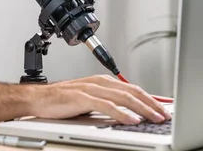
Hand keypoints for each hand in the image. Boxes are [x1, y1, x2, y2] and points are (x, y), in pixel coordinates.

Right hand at [31, 75, 171, 124]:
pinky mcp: (81, 97)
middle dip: (151, 104)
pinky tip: (131, 120)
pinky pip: (106, 105)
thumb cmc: (62, 100)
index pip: (132, 89)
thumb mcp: (90, 100)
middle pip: (131, 92)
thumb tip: (130, 113)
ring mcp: (90, 88)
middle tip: (164, 115)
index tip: (164, 108)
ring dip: (141, 108)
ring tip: (154, 118)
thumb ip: (109, 103)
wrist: (38, 98)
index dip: (150, 98)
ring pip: (122, 97)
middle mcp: (99, 82)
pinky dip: (121, 113)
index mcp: (103, 81)